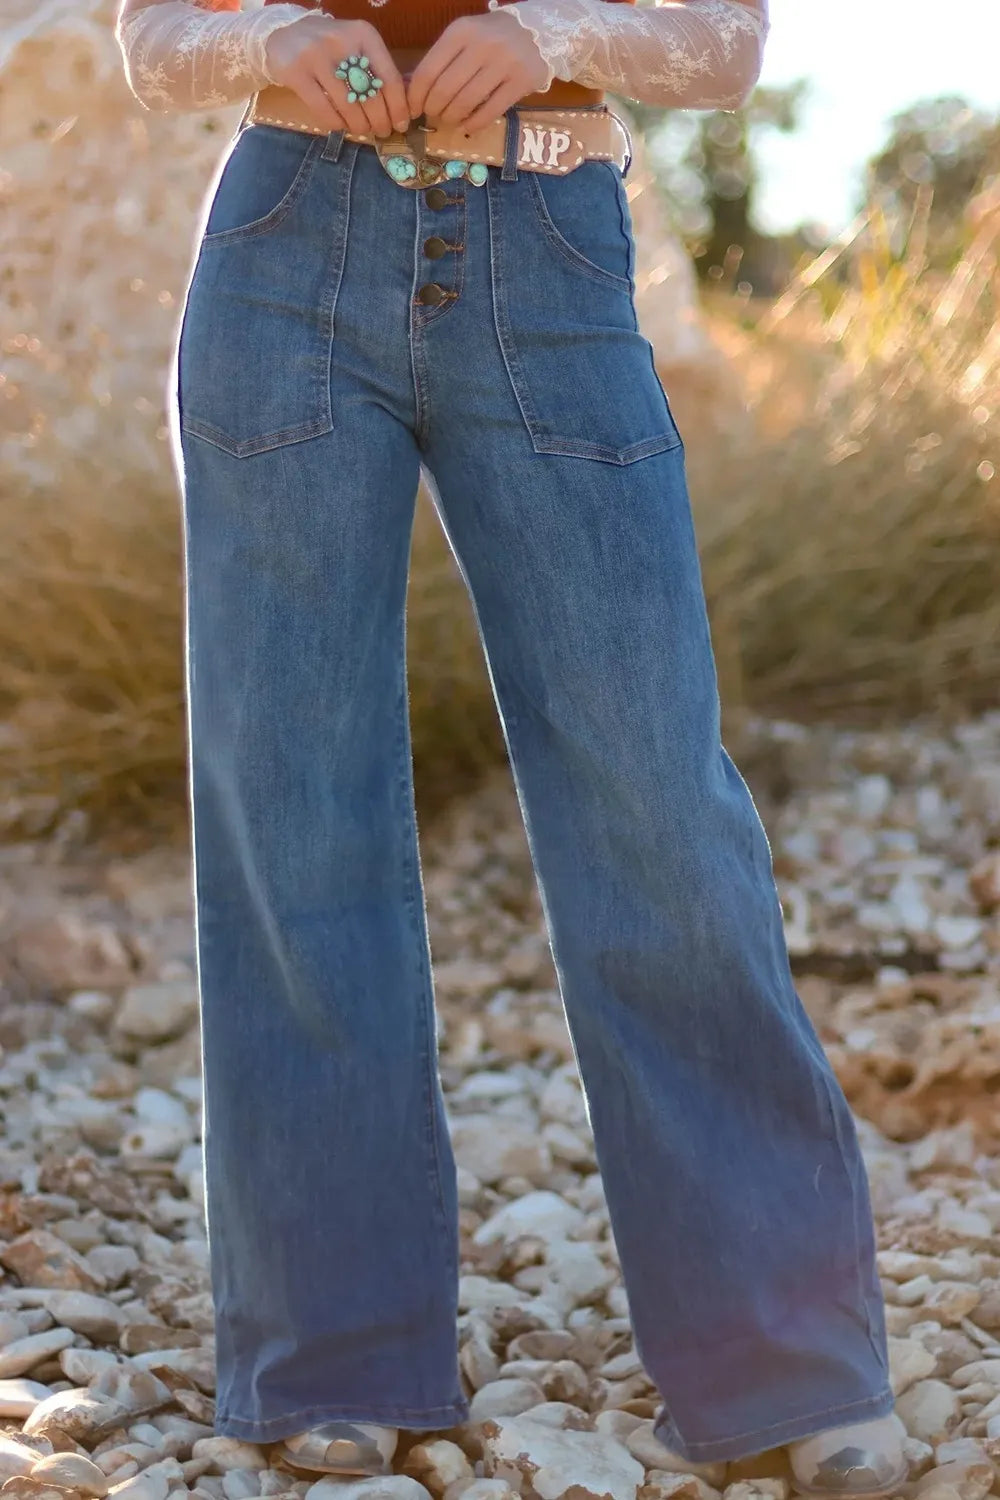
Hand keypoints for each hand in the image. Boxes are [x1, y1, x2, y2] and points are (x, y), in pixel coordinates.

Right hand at [264, 15, 409, 137]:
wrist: (284, 34)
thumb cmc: (329, 47)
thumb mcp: (356, 46)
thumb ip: (377, 69)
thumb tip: (403, 107)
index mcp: (364, 35)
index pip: (390, 79)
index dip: (399, 108)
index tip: (402, 125)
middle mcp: (342, 42)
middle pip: (371, 96)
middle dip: (380, 121)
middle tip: (382, 131)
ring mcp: (317, 56)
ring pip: (349, 106)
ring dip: (359, 126)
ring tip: (361, 129)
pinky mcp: (296, 72)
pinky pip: (324, 110)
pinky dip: (336, 124)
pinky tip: (340, 125)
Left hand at [405, 10, 548, 134]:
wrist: (537, 33)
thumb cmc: (491, 38)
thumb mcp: (464, 37)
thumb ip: (441, 60)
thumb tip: (412, 92)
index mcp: (461, 31)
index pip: (429, 70)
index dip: (416, 96)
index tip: (414, 108)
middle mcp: (482, 44)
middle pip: (445, 89)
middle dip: (434, 109)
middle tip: (435, 114)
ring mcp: (504, 63)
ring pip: (466, 102)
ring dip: (453, 117)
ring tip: (451, 119)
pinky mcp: (521, 82)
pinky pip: (490, 112)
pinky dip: (474, 124)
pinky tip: (468, 127)